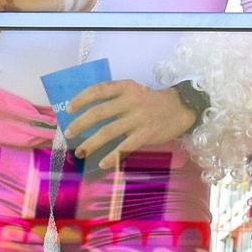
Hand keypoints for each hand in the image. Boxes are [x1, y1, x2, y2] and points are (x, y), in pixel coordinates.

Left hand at [68, 80, 199, 165]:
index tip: (69, 109)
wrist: (182, 108)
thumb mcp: (135, 91)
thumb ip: (116, 98)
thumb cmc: (153, 101)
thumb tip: (88, 114)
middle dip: (80, 124)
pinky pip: (125, 146)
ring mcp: (138, 118)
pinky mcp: (146, 133)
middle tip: (69, 133)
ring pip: (108, 131)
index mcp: (126, 87)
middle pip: (99, 112)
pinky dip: (112, 156)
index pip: (98, 90)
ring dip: (91, 143)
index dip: (81, 99)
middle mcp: (131, 101)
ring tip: (80, 152)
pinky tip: (103, 163)